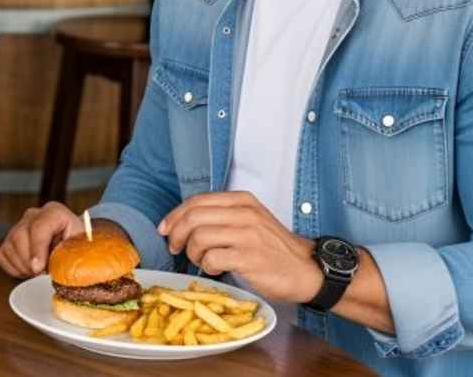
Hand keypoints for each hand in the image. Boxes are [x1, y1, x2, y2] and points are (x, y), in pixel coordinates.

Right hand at [0, 201, 82, 277]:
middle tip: (43, 273)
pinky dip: (15, 268)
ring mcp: (18, 226)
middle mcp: (33, 215)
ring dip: (23, 266)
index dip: (37, 248)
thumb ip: (73, 255)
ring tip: (39, 271)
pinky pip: (3, 256)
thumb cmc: (78, 245)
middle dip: (30, 261)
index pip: (40, 227)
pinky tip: (30, 269)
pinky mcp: (8, 240)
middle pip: (20, 236)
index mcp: (54, 212)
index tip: (38, 268)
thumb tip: (68, 271)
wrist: (71, 244)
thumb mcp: (81, 247)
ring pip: (9, 247)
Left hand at [159, 191, 321, 303]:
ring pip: (199, 237)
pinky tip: (215, 270)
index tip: (165, 229)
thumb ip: (221, 216)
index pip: (196, 201)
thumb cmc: (273, 248)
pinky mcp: (250, 258)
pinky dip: (207, 266)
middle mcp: (245, 213)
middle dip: (176, 234)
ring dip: (192, 253)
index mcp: (242, 201)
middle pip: (193, 217)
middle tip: (175, 249)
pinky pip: (212, 258)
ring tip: (201, 261)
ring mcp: (248, 235)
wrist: (307, 270)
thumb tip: (182, 222)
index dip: (175, 215)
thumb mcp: (250, 220)